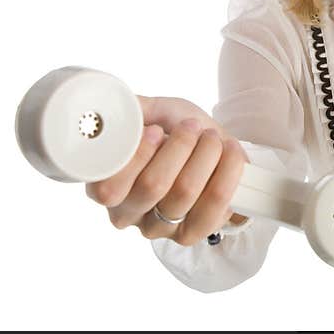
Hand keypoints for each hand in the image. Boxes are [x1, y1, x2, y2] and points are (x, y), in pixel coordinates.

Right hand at [84, 95, 248, 245]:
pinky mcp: (196, 231)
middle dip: (179, 146)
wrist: (213, 148)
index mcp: (105, 188)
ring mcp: (161, 228)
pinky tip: (228, 151)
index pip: (108, 189)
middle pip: (152, 186)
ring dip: (205, 154)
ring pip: (185, 191)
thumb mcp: (153, 113)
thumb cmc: (176, 132)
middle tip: (191, 126)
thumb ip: (134, 109)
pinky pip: (215, 203)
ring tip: (212, 136)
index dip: (136, 157)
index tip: (156, 130)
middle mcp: (128, 214)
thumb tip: (118, 103)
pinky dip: (227, 170)